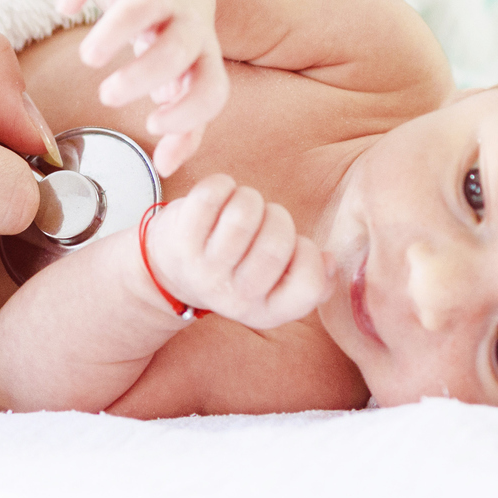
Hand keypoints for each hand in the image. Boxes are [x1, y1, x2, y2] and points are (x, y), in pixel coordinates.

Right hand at [57, 0, 228, 175]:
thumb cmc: (176, 34)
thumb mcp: (187, 77)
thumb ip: (182, 125)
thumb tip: (165, 168)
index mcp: (202, 57)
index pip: (212, 87)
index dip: (188, 112)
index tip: (151, 123)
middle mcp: (187, 23)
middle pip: (180, 46)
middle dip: (145, 74)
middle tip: (109, 95)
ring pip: (146, 4)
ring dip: (117, 30)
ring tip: (89, 58)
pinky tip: (65, 5)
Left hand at [139, 174, 329, 330]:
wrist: (168, 272)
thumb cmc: (236, 269)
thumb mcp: (275, 288)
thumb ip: (313, 280)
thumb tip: (328, 260)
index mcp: (267, 312)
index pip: (309, 284)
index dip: (309, 253)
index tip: (293, 245)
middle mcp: (235, 297)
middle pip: (277, 244)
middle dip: (278, 218)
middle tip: (266, 219)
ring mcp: (204, 269)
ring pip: (244, 215)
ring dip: (249, 199)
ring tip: (242, 206)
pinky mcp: (180, 238)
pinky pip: (212, 194)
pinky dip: (222, 184)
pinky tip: (220, 196)